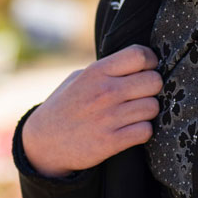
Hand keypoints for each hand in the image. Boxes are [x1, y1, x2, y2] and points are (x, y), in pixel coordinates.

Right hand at [21, 44, 161, 177]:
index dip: (150, 61)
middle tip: (142, 94)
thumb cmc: (66, 105)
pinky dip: (142, 131)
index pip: (139, 55)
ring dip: (148, 111)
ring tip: (134, 113)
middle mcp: (105, 92)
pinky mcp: (111, 142)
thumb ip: (107, 69)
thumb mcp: (80, 78)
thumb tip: (140, 62)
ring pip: (153, 107)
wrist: (44, 142)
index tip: (147, 69)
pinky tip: (131, 129)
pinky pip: (146, 131)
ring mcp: (108, 117)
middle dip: (153, 87)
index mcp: (96, 71)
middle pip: (154, 81)